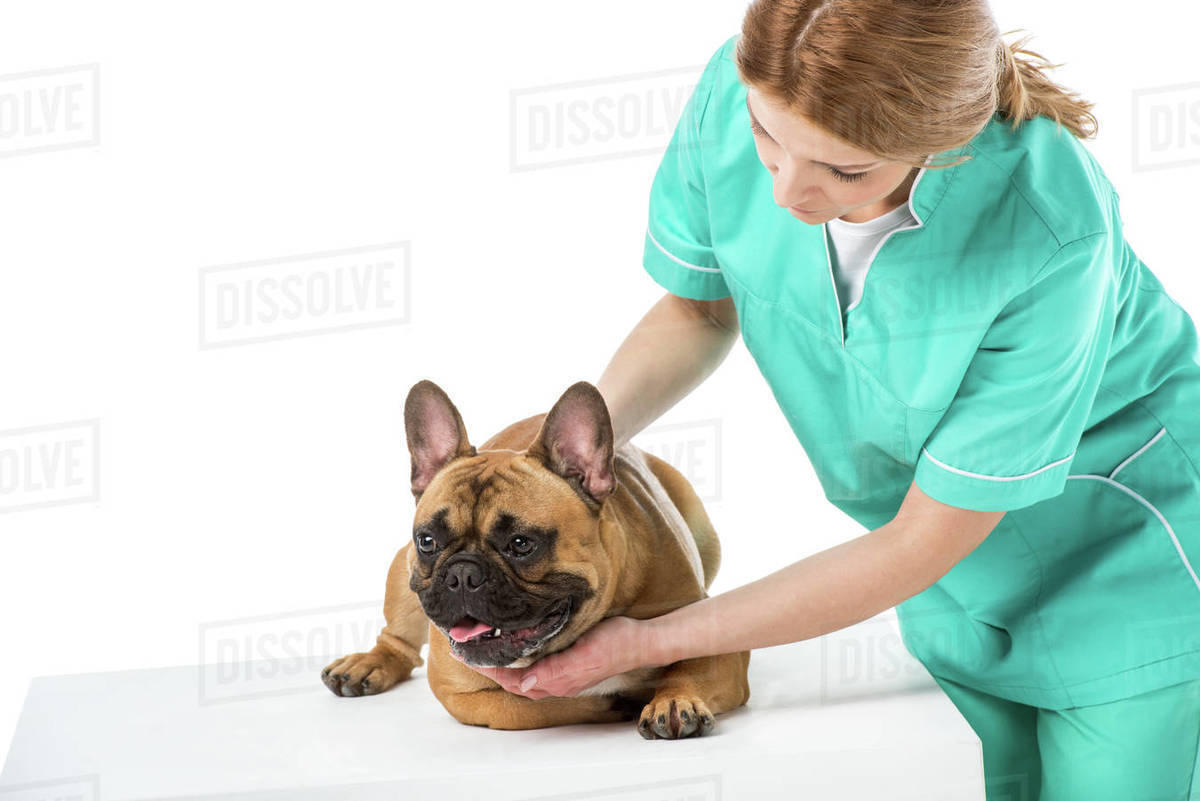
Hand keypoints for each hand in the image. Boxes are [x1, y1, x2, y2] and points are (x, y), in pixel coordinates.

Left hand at [448, 615, 653, 698]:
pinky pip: (534, 667)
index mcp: (555, 680)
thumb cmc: (616, 643)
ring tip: (482, 648)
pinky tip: (513, 645)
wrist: (641, 641)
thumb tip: (525, 684)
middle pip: (511, 679)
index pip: (511, 678)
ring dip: (500, 664)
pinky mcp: (567, 664)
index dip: (486, 668)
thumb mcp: (586, 653)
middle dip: (487, 666)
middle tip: (464, 648)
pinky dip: (517, 659)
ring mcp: (561, 674)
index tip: (465, 653)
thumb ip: (556, 670)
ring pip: (521, 675)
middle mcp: (555, 681)